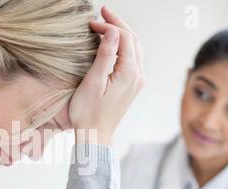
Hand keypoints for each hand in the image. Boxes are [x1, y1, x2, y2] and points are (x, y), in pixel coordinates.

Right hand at [68, 6, 144, 145]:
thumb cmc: (89, 112)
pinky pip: (133, 59)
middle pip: (133, 40)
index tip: (92, 22)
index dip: (110, 25)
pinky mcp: (133, 86)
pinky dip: (124, 46)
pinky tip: (113, 44)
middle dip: (118, 24)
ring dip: (122, 34)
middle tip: (102, 13)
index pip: (124, 38)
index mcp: (129, 73)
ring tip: (106, 25)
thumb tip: (113, 31)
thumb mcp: (93, 82)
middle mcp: (138, 76)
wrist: (95, 135)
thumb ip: (105, 55)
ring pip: (135, 48)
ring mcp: (137, 82)